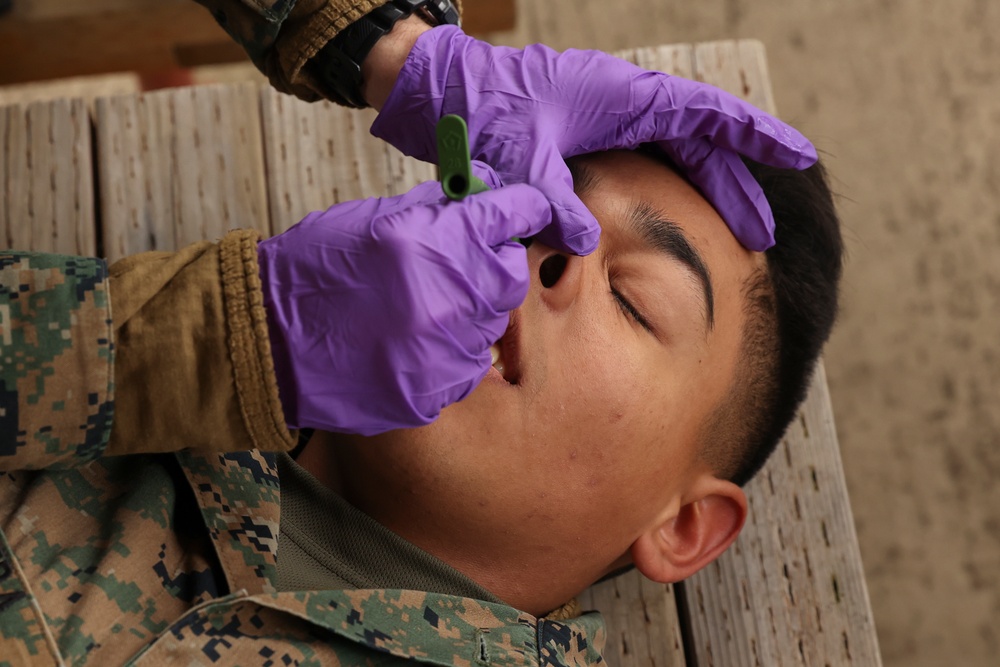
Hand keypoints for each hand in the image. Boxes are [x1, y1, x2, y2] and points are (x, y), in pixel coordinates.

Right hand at [257, 166, 550, 434]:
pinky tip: (410, 343)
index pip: (510, 215)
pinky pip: (466, 366)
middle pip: (510, 275)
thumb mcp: (372, 219)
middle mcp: (446, 301)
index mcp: (430, 243)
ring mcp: (440, 354)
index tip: (528, 209)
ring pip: (490, 324)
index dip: (523, 208)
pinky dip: (450, 352)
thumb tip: (481, 196)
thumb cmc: (312, 272)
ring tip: (420, 307)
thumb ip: (435, 209)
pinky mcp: (431, 393)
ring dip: (469, 310)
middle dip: (493, 263)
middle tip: (461, 262)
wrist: (264, 342)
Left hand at [370, 25, 816, 252]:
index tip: (800, 156)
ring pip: (678, 152)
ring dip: (708, 191)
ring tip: (736, 237)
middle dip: (736, 188)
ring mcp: (612, 117)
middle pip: (701, 143)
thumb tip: (585, 245)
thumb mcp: (519, 161)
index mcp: (624, 95)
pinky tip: (683, 214)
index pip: (708, 113)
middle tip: (762, 238)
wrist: (446, 93)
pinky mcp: (594, 133)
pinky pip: (650, 157)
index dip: (756, 136)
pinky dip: (674, 184)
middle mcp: (627, 101)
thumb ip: (553, 201)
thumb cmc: (483, 114)